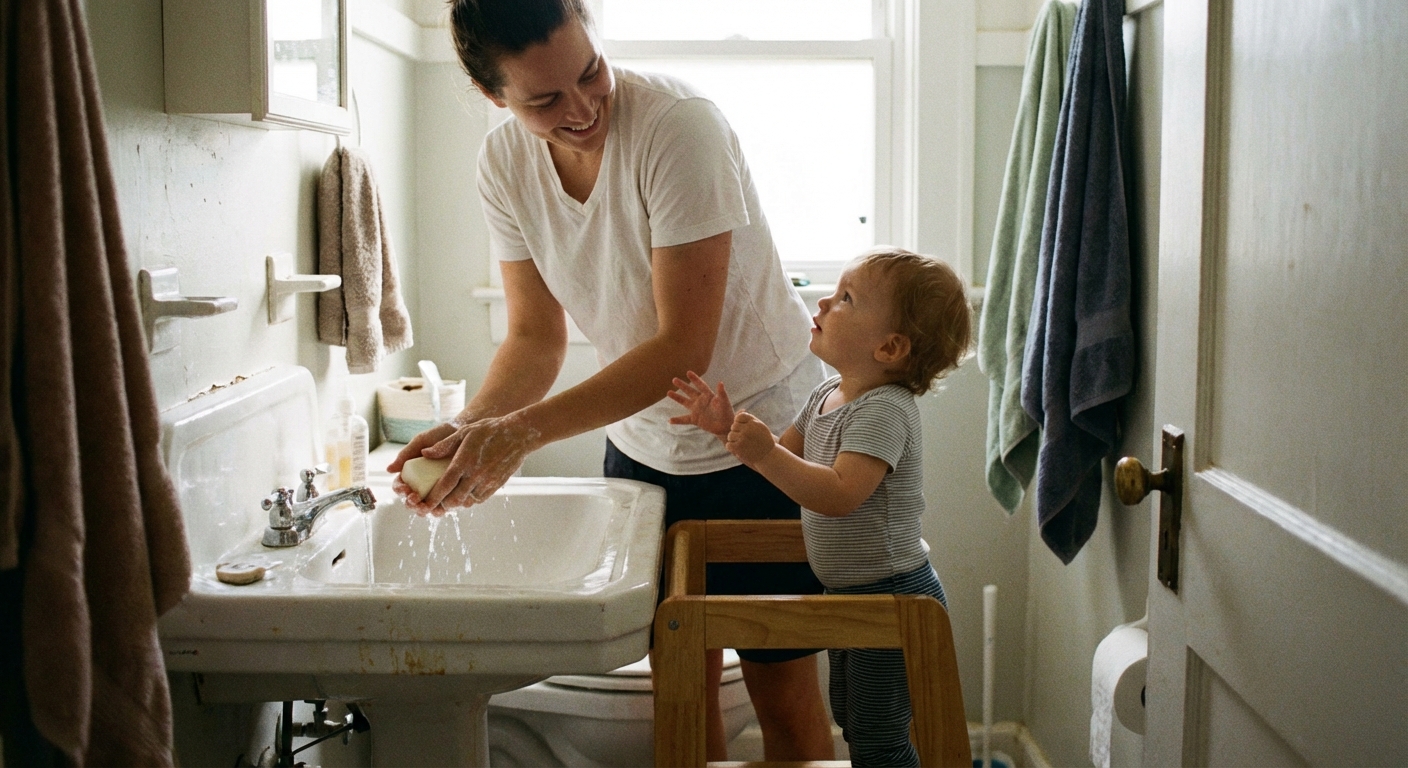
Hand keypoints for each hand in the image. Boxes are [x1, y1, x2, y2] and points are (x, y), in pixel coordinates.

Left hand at [398, 413, 540, 515]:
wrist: (518, 435)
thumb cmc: (490, 430)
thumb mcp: (464, 432)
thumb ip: (444, 445)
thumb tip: (425, 453)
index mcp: (465, 461)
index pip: (445, 485)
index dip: (433, 497)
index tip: (424, 503)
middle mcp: (476, 475)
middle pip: (455, 499)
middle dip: (443, 504)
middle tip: (436, 503)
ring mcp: (488, 481)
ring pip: (467, 502)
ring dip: (456, 503)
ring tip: (449, 499)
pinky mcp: (496, 485)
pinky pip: (479, 499)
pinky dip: (469, 500)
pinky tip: (465, 494)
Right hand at [666, 371, 734, 438]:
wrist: (726, 426)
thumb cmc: (727, 413)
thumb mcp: (725, 402)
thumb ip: (722, 393)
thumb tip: (720, 382)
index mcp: (708, 395)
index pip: (700, 385)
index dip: (695, 379)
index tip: (688, 372)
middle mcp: (701, 401)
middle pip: (689, 391)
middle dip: (682, 385)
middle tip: (674, 379)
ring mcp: (697, 410)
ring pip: (684, 402)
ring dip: (677, 397)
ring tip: (668, 392)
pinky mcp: (695, 419)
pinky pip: (684, 419)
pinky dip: (677, 420)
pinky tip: (670, 420)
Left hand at [726, 411, 776, 465]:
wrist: (768, 456)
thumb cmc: (764, 440)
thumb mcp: (760, 426)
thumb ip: (750, 418)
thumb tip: (740, 410)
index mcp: (754, 422)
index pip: (739, 417)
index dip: (740, 423)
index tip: (744, 429)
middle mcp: (748, 429)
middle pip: (734, 426)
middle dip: (737, 432)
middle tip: (744, 439)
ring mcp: (743, 438)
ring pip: (730, 435)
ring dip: (734, 440)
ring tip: (742, 444)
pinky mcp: (739, 447)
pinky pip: (728, 445)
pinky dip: (732, 448)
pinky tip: (739, 450)